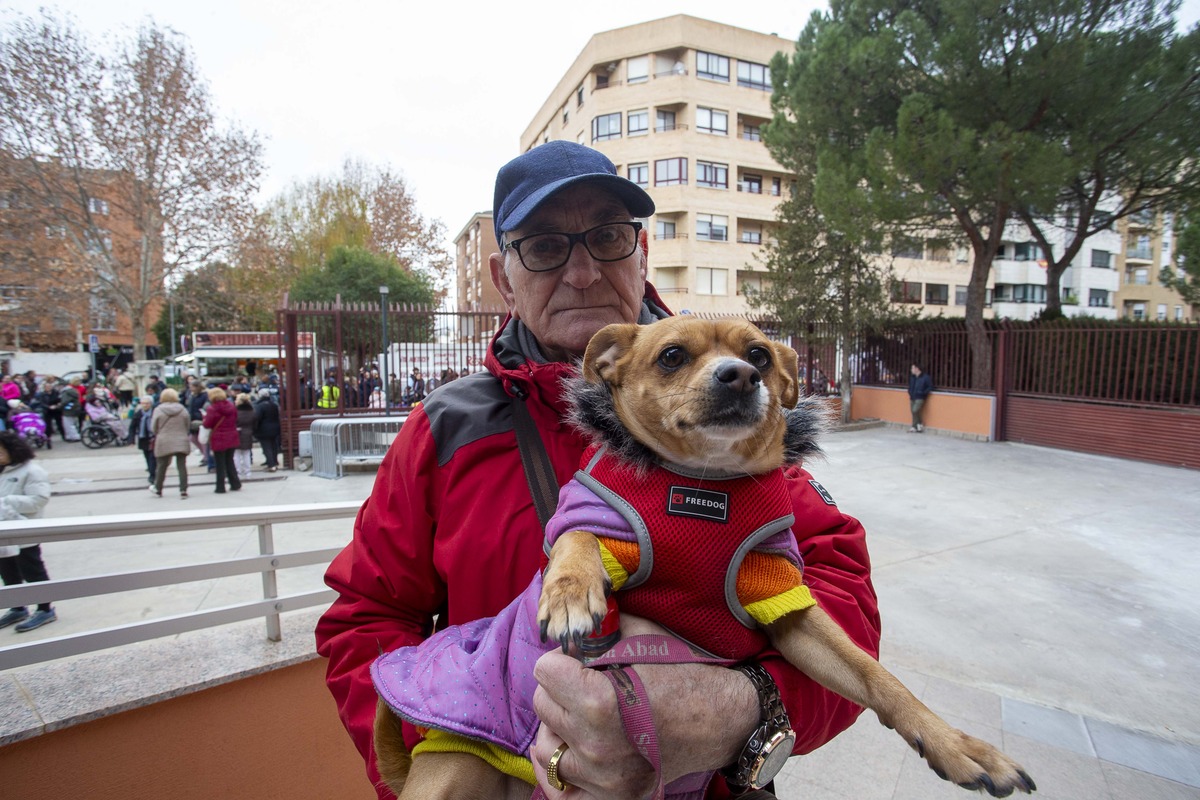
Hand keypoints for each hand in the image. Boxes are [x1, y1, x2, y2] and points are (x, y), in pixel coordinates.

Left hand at [529, 615, 758, 798]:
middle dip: (560, 688)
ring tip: (583, 715)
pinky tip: (568, 750)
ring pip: (546, 743)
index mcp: (598, 701)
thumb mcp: (641, 638)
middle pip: (542, 704)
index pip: (544, 669)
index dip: (564, 659)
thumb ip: (599, 631)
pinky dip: (557, 769)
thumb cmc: (683, 674)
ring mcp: (602, 776)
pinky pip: (559, 788)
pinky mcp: (611, 796)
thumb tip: (572, 627)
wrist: (720, 718)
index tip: (582, 661)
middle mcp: (594, 744)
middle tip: (587, 685)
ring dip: (559, 725)